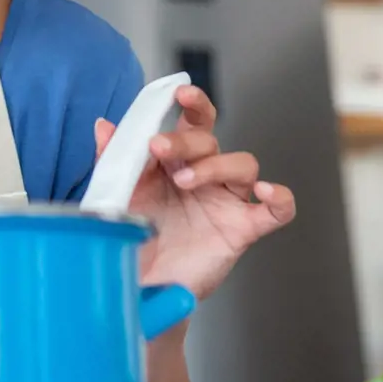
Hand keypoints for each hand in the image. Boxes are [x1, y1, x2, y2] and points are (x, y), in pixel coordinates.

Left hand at [94, 85, 296, 299]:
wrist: (138, 288)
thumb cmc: (131, 239)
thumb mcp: (117, 196)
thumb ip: (113, 160)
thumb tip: (103, 125)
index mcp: (175, 162)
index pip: (192, 122)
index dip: (191, 103)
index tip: (180, 94)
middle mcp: (204, 175)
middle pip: (210, 141)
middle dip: (185, 139)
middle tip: (158, 147)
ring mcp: (226, 201)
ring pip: (242, 164)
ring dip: (215, 165)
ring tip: (185, 181)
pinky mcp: (242, 229)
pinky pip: (275, 210)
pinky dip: (279, 197)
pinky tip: (265, 191)